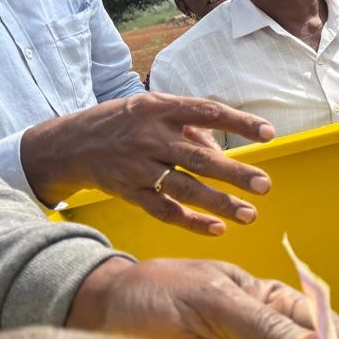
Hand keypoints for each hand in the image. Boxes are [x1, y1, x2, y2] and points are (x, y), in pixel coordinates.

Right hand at [21, 93, 275, 235]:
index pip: (207, 112)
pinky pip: (164, 211)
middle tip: (265, 186)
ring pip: (184, 189)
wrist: (69, 144)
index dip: (239, 123)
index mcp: (159, 109)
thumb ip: (190, 127)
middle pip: (199, 157)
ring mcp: (138, 167)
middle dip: (234, 173)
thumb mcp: (152, 109)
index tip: (269, 134)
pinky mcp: (129, 193)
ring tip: (250, 214)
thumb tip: (224, 149)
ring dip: (219, 203)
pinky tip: (217, 229)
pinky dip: (191, 222)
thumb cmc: (123, 123)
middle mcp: (149, 137)